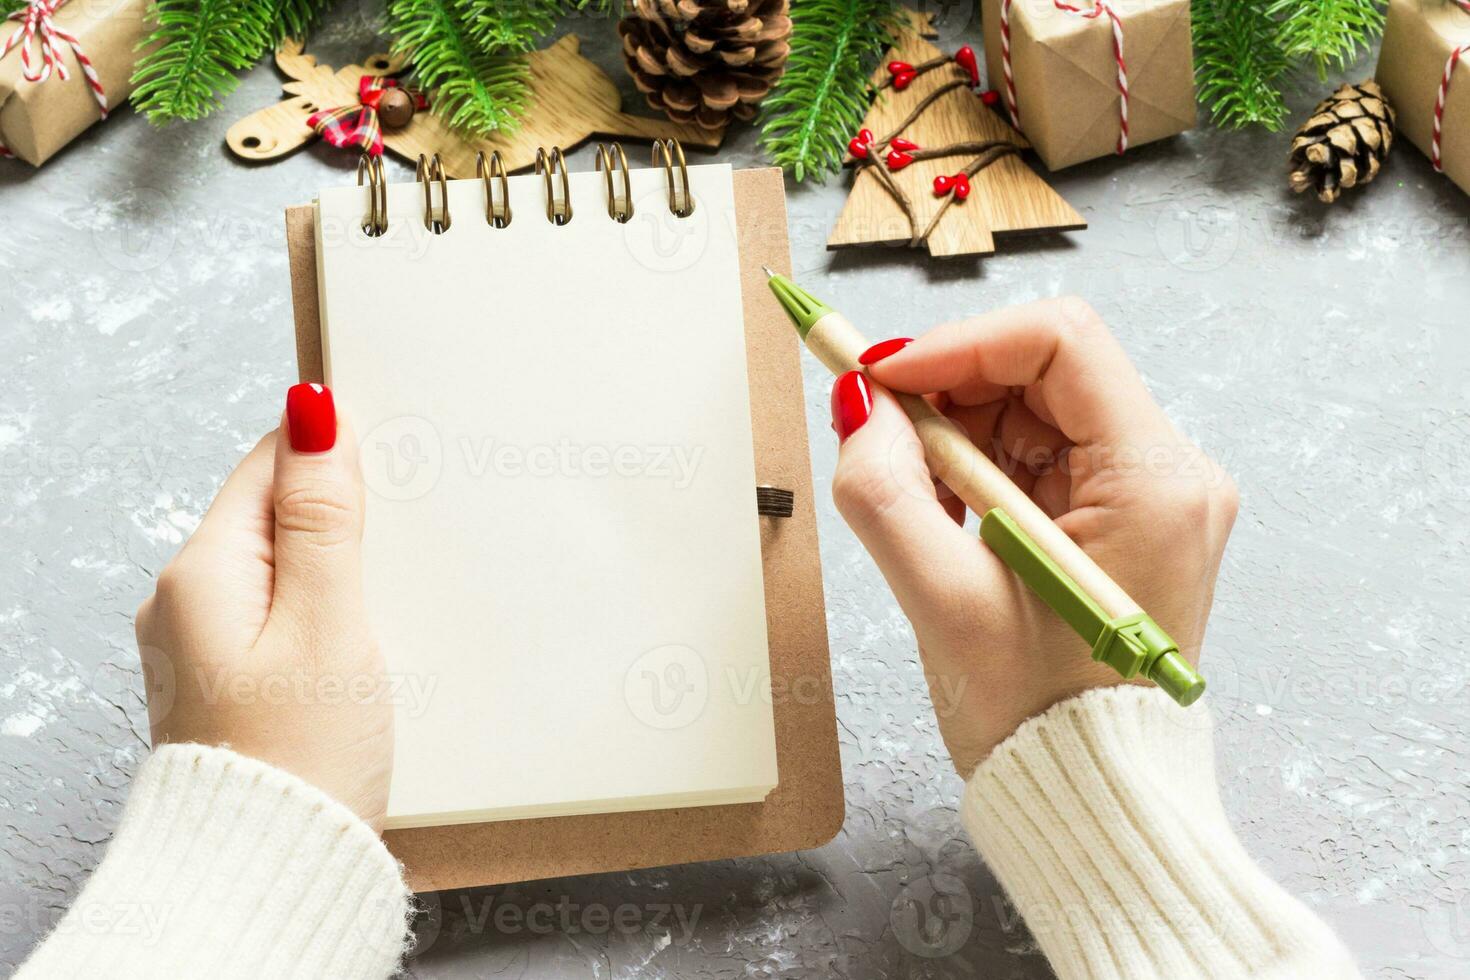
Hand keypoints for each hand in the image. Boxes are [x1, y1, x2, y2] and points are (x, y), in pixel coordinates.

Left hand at [135, 384, 392, 829]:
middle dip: (350, 516)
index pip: (271, 463)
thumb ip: (323, 518)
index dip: (338, 454)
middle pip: (280, 514)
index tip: (402, 465)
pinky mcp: (238, 682)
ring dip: (347, 569)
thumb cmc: (300, 760)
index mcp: (204, 571)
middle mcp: (191, 600)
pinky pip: (288, 616)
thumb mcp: (328, 623)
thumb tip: (312, 413)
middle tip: (412, 547)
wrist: (270, 876)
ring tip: (398, 602)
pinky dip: (333, 613)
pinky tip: (372, 640)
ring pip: (290, 567)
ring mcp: (211, 644)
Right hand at [829, 299, 1237, 775]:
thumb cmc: (1040, 717)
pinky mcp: (1122, 515)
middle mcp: (1170, 474)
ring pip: (1033, 408)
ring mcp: (1149, 494)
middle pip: (1043, 370)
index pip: (1058, 342)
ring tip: (921, 507)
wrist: (1088, 791)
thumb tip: (860, 407)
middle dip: (949, 393)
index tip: (883, 376)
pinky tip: (950, 521)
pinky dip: (978, 469)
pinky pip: (1038, 453)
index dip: (957, 343)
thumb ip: (885, 493)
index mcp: (1155, 483)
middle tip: (880, 437)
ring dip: (958, 437)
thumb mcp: (943, 604)